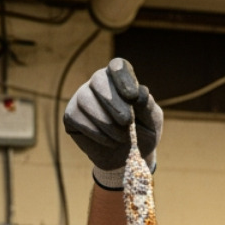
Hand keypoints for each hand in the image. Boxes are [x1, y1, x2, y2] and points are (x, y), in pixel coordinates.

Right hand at [62, 58, 162, 187]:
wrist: (129, 157)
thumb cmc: (142, 133)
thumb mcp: (152, 120)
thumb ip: (148, 106)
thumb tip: (140, 93)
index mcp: (121, 79)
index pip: (118, 66)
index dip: (123, 77)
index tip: (133, 95)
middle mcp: (99, 84)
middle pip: (98, 79)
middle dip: (113, 101)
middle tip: (127, 121)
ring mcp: (83, 98)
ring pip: (86, 99)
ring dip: (106, 121)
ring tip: (122, 137)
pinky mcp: (71, 116)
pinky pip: (77, 118)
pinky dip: (96, 132)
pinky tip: (110, 141)